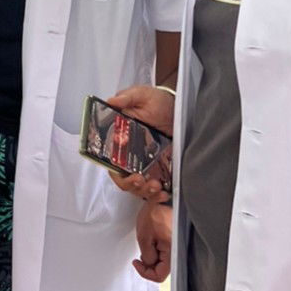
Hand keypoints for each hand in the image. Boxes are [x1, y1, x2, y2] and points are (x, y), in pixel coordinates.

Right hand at [105, 86, 174, 201]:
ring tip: (156, 188)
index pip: (111, 162)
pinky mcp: (160, 170)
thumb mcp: (143, 95)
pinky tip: (164, 193)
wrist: (179, 108)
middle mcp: (130, 155)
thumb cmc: (157, 101)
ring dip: (145, 191)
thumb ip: (128, 97)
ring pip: (138, 186)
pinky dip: (158, 195)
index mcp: (120, 140)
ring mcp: (145, 164)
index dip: (117, 173)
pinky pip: (155, 188)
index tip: (128, 175)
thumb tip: (112, 101)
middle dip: (131, 185)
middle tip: (141, 181)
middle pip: (123, 179)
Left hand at [133, 201, 172, 282]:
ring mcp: (176, 248)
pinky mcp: (174, 243)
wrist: (161, 201)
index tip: (137, 262)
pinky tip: (151, 242)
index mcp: (171, 252)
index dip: (145, 272)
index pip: (160, 275)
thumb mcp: (144, 237)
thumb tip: (148, 264)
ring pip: (163, 263)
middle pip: (162, 270)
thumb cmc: (154, 214)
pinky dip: (156, 251)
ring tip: (146, 244)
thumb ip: (147, 255)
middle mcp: (176, 252)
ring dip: (152, 257)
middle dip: (148, 265)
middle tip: (140, 254)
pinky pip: (165, 254)